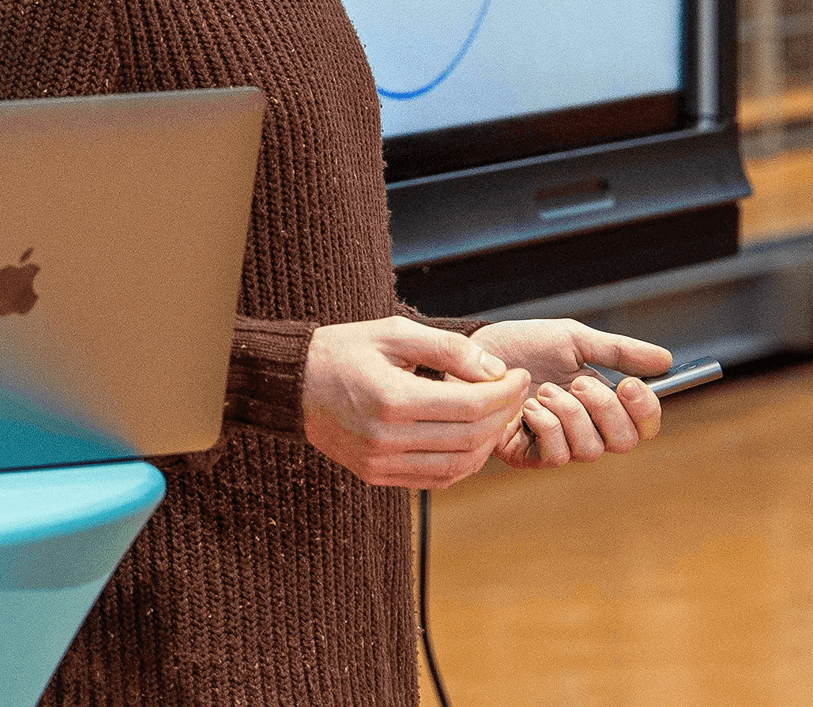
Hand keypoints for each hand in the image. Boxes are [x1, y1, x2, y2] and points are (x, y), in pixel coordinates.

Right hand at [301, 316, 529, 489]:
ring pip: (456, 467)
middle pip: (468, 438)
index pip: (468, 406)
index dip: (504, 393)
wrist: (292, 384)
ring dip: (487, 443)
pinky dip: (462, 463)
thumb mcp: (393, 332)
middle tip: (515, 391)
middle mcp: (386, 438)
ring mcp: (379, 463)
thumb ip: (447, 347)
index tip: (520, 374)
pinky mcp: (375, 476)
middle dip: (502, 414)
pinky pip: (433, 479)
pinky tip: (471, 438)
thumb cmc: (343, 349)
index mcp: (391, 399)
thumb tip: (494, 368)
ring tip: (497, 414)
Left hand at [472, 321, 670, 470]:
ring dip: (569, 413)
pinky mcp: (530, 456)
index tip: (629, 384)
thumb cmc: (523, 345)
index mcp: (601, 400)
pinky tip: (529, 407)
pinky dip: (547, 427)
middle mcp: (585, 427)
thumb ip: (618, 351)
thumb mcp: (572, 339)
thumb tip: (665, 359)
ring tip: (544, 390)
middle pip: (623, 442)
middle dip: (605, 410)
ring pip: (590, 450)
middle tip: (579, 382)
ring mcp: (559, 444)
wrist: (475, 351)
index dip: (645, 410)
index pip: (642, 423)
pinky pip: (557, 456)